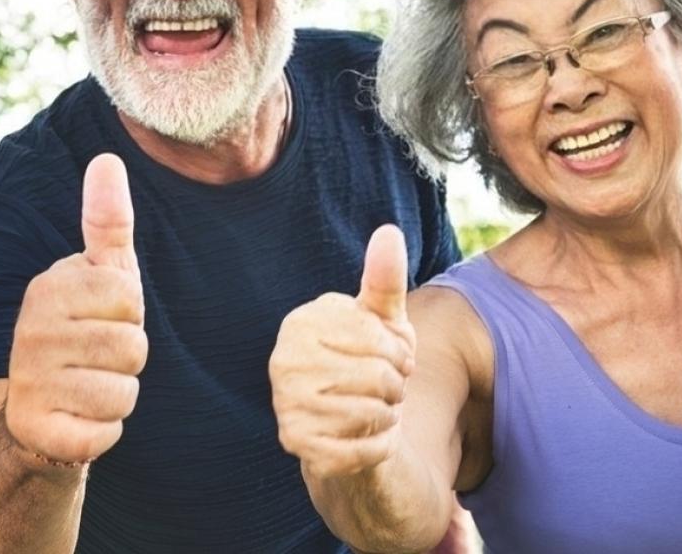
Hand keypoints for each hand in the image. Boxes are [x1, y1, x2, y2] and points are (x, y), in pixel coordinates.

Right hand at [4, 153, 148, 465]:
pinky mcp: (43, 430)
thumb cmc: (81, 334)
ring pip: (125, 390)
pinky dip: (104, 430)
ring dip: (118, 395)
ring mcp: (32, 381)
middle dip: (128, 359)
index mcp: (48, 287)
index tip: (103, 319)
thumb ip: (108, 222)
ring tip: (88, 387)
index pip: (129, 296)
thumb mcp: (99, 276)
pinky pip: (108, 430)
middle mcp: (32, 330)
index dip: (129, 313)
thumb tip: (108, 158)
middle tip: (95, 359)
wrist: (38, 415)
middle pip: (133, 345)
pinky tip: (79, 418)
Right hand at [270, 224, 415, 478]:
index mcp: (301, 322)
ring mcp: (285, 404)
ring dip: (389, 415)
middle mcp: (283, 361)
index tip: (394, 356)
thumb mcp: (382, 320)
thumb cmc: (369, 360)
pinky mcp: (296, 443)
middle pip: (376, 376)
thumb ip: (384, 279)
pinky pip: (361, 449)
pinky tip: (370, 437)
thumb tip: (388, 232)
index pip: (374, 335)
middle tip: (388, 387)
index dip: (398, 351)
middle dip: (396, 385)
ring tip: (377, 408)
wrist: (351, 422)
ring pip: (371, 412)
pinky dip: (380, 445)